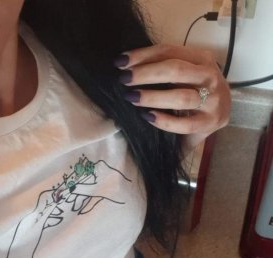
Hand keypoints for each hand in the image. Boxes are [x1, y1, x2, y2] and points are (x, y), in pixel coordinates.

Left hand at [114, 44, 231, 150]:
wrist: (217, 115)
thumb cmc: (192, 91)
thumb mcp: (182, 75)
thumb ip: (162, 68)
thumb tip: (127, 66)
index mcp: (201, 59)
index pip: (169, 51)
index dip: (142, 55)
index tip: (120, 62)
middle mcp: (210, 76)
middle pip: (176, 70)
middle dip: (145, 74)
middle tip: (124, 80)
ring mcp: (213, 101)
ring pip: (181, 97)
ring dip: (153, 97)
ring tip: (132, 97)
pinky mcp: (209, 123)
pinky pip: (184, 124)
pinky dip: (164, 121)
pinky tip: (148, 117)